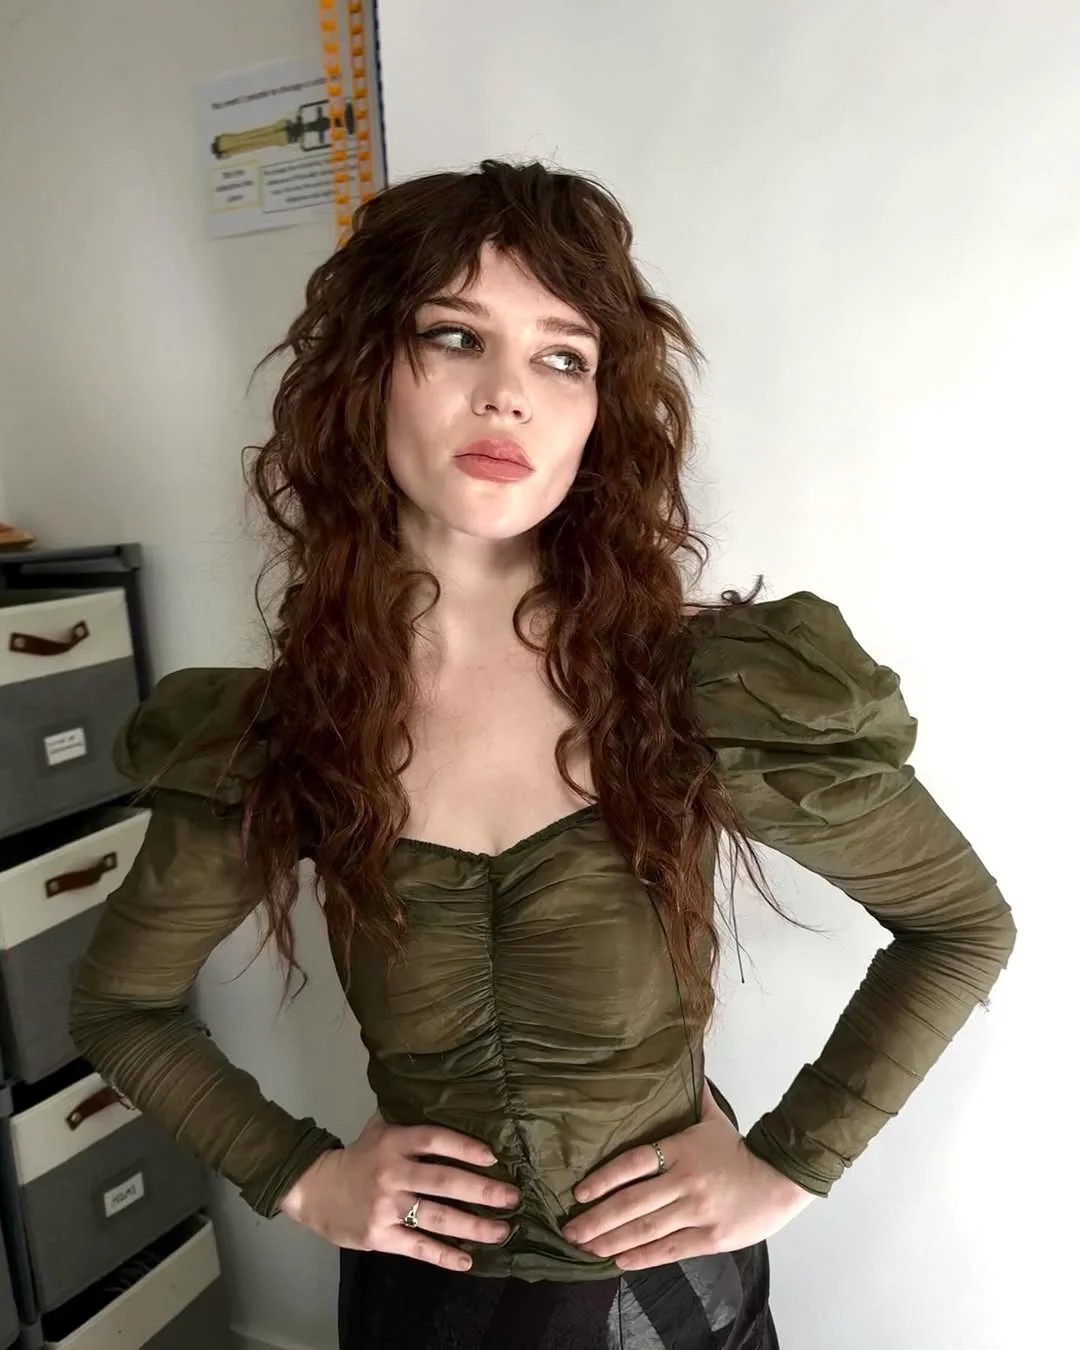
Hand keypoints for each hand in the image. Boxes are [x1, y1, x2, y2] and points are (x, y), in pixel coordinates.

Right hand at [279, 1111, 519, 1271]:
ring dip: (473, 1226)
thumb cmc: (357, 1157)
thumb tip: (444, 1097)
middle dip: (482, 1191)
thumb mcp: (378, 1129)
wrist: (314, 1190)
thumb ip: (407, 1117)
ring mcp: (386, 1207)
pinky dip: (444, 1256)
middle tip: (512, 1198)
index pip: (434, 1140)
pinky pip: (417, 1247)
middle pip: (442, 1181)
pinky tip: (467, 1260)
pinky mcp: (380, 1237)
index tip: (493, 1157)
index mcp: (394, 1143)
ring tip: (501, 1231)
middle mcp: (392, 1173)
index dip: (464, 1147)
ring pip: (436, 1218)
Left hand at [561, 1085, 814, 1269]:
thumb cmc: (738, 1149)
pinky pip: (668, 1250)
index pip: (633, 1163)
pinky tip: (619, 1261)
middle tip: (569, 1230)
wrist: (780, 1179)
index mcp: (681, 1149)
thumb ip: (691, 1095)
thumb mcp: (712, 1118)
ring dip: (611, 1242)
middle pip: (632, 1203)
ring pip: (646, 1230)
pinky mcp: (709, 1239)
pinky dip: (641, 1257)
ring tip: (586, 1248)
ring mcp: (697, 1212)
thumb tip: (682, 1055)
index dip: (603, 1179)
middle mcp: (685, 1181)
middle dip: (597, 1219)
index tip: (578, 1192)